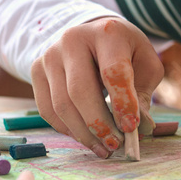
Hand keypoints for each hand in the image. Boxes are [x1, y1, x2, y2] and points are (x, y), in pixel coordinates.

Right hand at [30, 17, 161, 157]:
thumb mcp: (144, 64)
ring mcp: (50, 54)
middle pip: (80, 91)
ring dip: (83, 133)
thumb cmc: (124, 52)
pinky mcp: (36, 69)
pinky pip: (47, 109)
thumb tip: (140, 127)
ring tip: (103, 147)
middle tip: (115, 145)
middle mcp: (73, 39)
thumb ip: (143, 94)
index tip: (130, 127)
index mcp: (107, 32)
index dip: (122, 102)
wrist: (92, 35)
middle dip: (99, 124)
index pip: (113, 71)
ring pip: (61, 104)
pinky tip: (85, 137)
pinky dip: (67, 129)